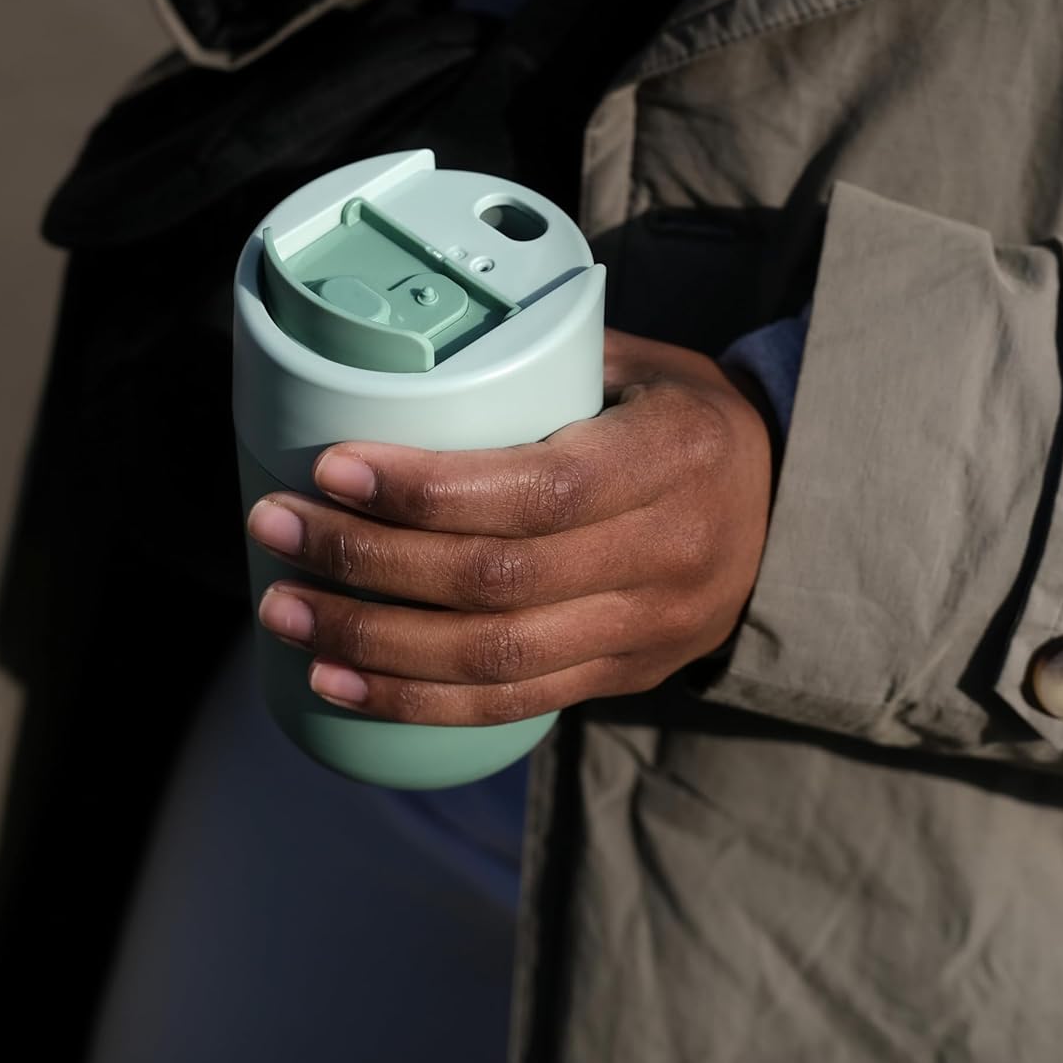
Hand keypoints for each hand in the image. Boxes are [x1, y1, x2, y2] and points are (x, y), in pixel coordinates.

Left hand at [249, 330, 772, 724]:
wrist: (790, 509)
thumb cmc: (688, 416)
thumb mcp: (641, 364)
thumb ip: (544, 359)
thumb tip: (405, 356)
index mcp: (672, 457)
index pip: (539, 489)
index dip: (427, 489)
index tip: (331, 468)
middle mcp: (666, 554)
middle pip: (498, 583)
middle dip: (367, 562)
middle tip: (272, 530)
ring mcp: (648, 629)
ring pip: (495, 660)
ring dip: (372, 644)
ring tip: (284, 614)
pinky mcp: (626, 675)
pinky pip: (514, 706)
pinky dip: (417, 702)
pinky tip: (340, 686)